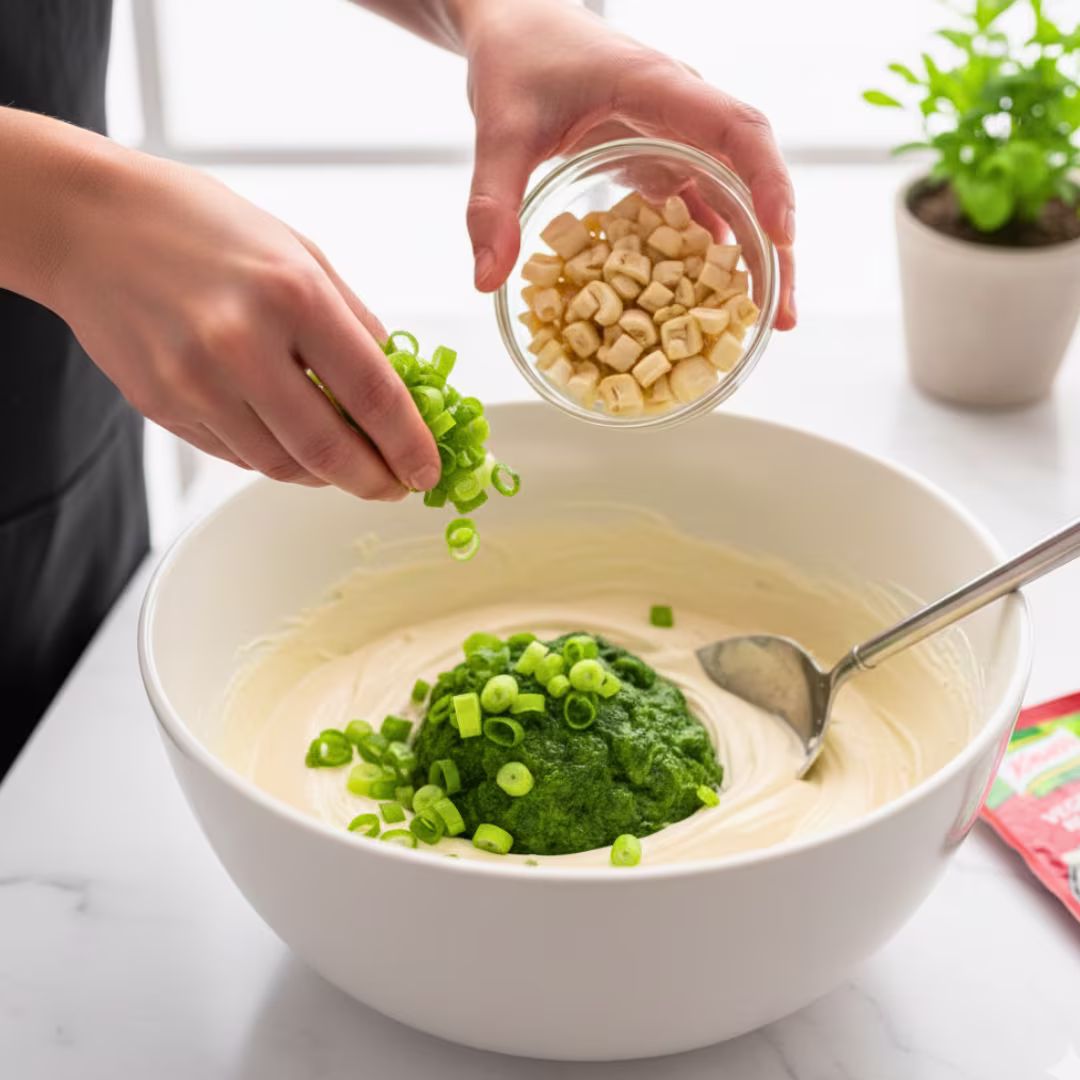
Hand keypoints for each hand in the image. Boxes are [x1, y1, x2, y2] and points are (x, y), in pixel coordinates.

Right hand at [48, 148, 439, 498]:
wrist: (90, 223)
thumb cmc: (202, 226)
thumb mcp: (298, 251)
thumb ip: (352, 321)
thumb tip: (396, 381)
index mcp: (294, 294)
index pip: (374, 394)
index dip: (409, 444)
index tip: (427, 469)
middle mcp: (243, 343)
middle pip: (329, 449)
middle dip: (375, 481)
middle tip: (395, 487)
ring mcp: (197, 382)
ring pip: (283, 466)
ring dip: (326, 476)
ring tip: (346, 465)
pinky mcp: (163, 406)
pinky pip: (239, 456)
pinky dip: (277, 459)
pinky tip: (292, 443)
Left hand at [458, 0, 796, 328]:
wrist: (514, 26)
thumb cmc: (514, 61)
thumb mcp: (498, 130)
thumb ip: (492, 202)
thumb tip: (486, 281)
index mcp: (657, 89)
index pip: (737, 129)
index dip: (767, 181)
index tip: (781, 236)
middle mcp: (682, 113)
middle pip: (751, 176)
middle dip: (773, 246)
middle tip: (783, 315)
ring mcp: (676, 138)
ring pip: (733, 197)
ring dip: (751, 256)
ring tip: (762, 319)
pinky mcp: (660, 160)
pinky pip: (700, 206)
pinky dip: (711, 252)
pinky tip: (713, 299)